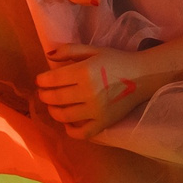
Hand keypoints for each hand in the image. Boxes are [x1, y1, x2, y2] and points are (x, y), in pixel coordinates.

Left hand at [36, 44, 154, 137]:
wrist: (142, 76)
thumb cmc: (116, 60)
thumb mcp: (93, 50)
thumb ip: (69, 50)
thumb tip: (48, 55)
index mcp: (84, 72)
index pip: (53, 79)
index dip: (42, 81)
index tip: (40, 80)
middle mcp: (88, 92)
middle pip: (56, 98)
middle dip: (44, 95)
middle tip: (43, 93)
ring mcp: (95, 110)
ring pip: (64, 116)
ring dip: (53, 111)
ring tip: (52, 106)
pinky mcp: (103, 122)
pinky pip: (82, 133)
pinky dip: (70, 131)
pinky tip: (67, 124)